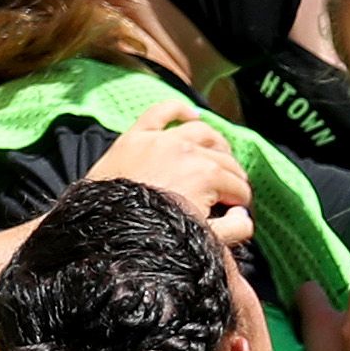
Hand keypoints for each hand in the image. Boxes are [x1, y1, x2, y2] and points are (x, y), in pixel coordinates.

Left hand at [85, 103, 252, 249]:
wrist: (105, 233)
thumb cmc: (155, 239)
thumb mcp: (203, 240)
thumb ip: (234, 229)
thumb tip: (244, 214)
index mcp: (208, 174)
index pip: (239, 187)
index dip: (240, 203)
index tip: (234, 214)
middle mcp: (188, 149)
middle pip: (225, 161)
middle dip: (233, 178)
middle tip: (229, 194)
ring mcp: (161, 139)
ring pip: (201, 132)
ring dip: (217, 144)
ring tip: (220, 157)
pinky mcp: (136, 136)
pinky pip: (161, 112)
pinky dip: (178, 109)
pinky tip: (191, 114)